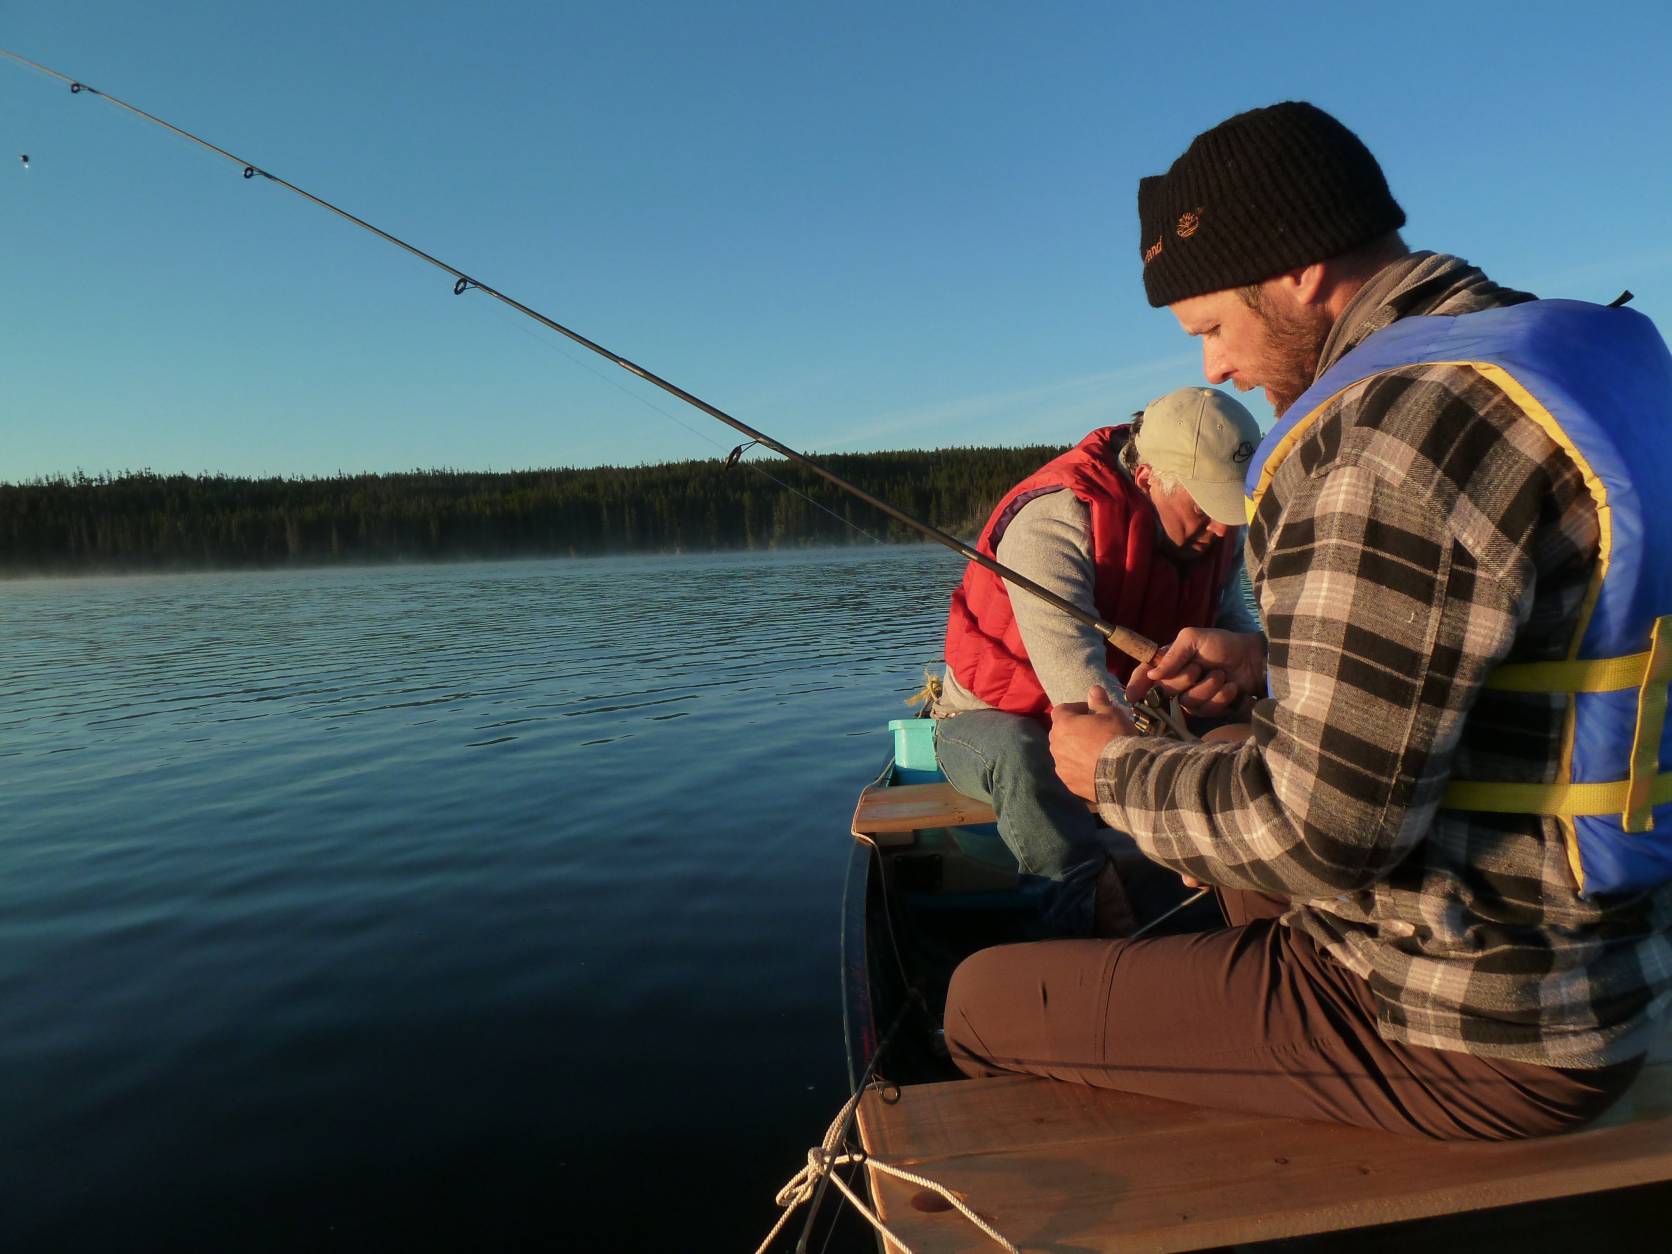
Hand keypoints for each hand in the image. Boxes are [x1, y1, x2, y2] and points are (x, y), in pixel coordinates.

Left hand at [1048, 685, 1134, 801]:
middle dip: (1074, 730)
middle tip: (1094, 732)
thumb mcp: (1112, 713)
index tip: (1092, 712)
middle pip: (1060, 732)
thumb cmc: (1116, 737)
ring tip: (1095, 752)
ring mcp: (1061, 766)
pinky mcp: (1069, 783)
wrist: (1123, 774)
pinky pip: (1070, 771)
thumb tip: (1093, 689)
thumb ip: (1099, 701)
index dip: (1076, 709)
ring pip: (1064, 753)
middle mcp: (1056, 745)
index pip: (1062, 710)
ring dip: (1075, 750)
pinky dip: (1079, 768)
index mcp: (1062, 724)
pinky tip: (1095, 769)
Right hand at [1126, 628, 1265, 715]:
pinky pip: (1205, 710)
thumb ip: (1172, 655)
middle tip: (1199, 668)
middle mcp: (1177, 680)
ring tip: (1221, 675)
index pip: (1146, 674)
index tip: (1132, 696)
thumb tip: (1152, 675)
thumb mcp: (1193, 638)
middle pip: (1164, 691)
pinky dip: (1220, 697)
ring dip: (1207, 688)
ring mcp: (1192, 696)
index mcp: (1169, 661)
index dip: (1136, 685)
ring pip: (1186, 702)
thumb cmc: (1223, 644)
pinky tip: (1230, 687)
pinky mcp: (1208, 708)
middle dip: (1183, 680)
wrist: (1253, 660)